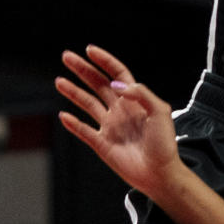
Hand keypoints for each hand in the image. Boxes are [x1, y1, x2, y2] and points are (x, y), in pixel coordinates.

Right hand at [56, 45, 180, 196]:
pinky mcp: (102, 144)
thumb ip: (141, 93)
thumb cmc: (164, 143)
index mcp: (134, 99)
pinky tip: (63, 115)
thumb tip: (117, 84)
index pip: (116, 73)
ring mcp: (109, 126)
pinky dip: (73, 124)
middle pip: (97, 84)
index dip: (104, 60)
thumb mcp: (160, 111)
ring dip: (73, 92)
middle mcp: (119, 109)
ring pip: (87, 104)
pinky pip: (84, 131)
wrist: (159, 173)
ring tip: (59, 80)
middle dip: (82, 70)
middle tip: (66, 57)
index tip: (89, 50)